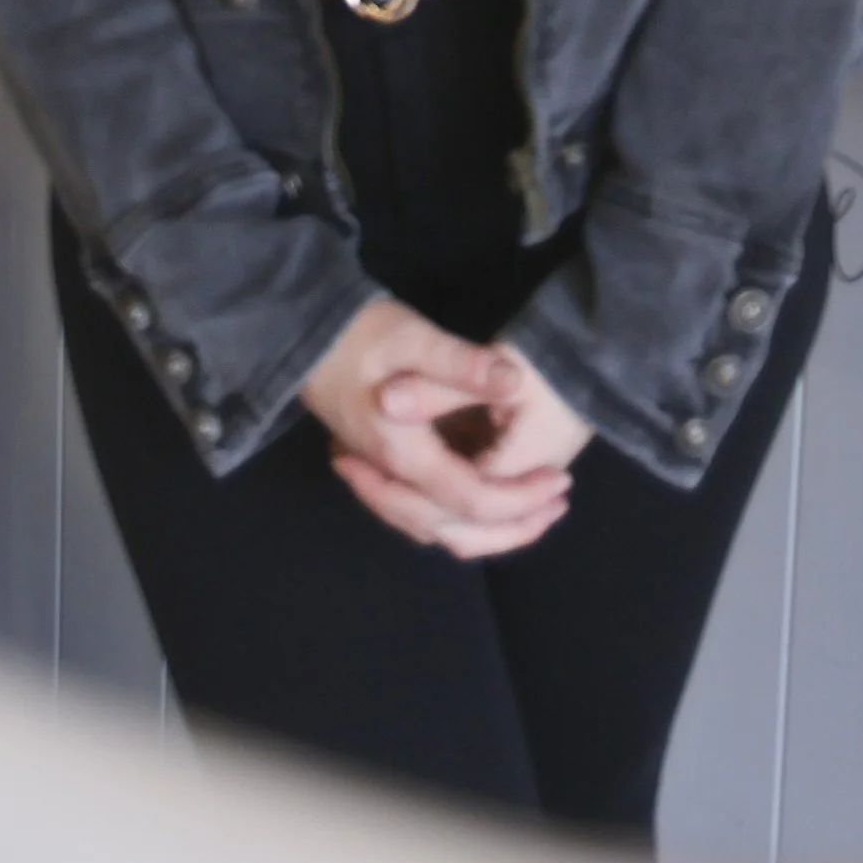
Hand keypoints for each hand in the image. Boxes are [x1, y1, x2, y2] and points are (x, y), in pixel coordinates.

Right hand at [298, 298, 573, 558]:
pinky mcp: (378, 468)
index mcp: (405, 454)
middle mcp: (392, 477)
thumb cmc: (359, 332)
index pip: (472, 500)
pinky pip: (419, 515)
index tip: (559, 479)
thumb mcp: (414, 336)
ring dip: (487, 530)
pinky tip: (480, 503)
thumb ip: (462, 364)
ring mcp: (381, 476)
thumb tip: (514, 382)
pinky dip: (457, 520)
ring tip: (531, 511)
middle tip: (558, 502)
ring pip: (435, 530)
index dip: (520, 498)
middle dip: (512, 526)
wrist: (302, 331)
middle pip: (455, 531)